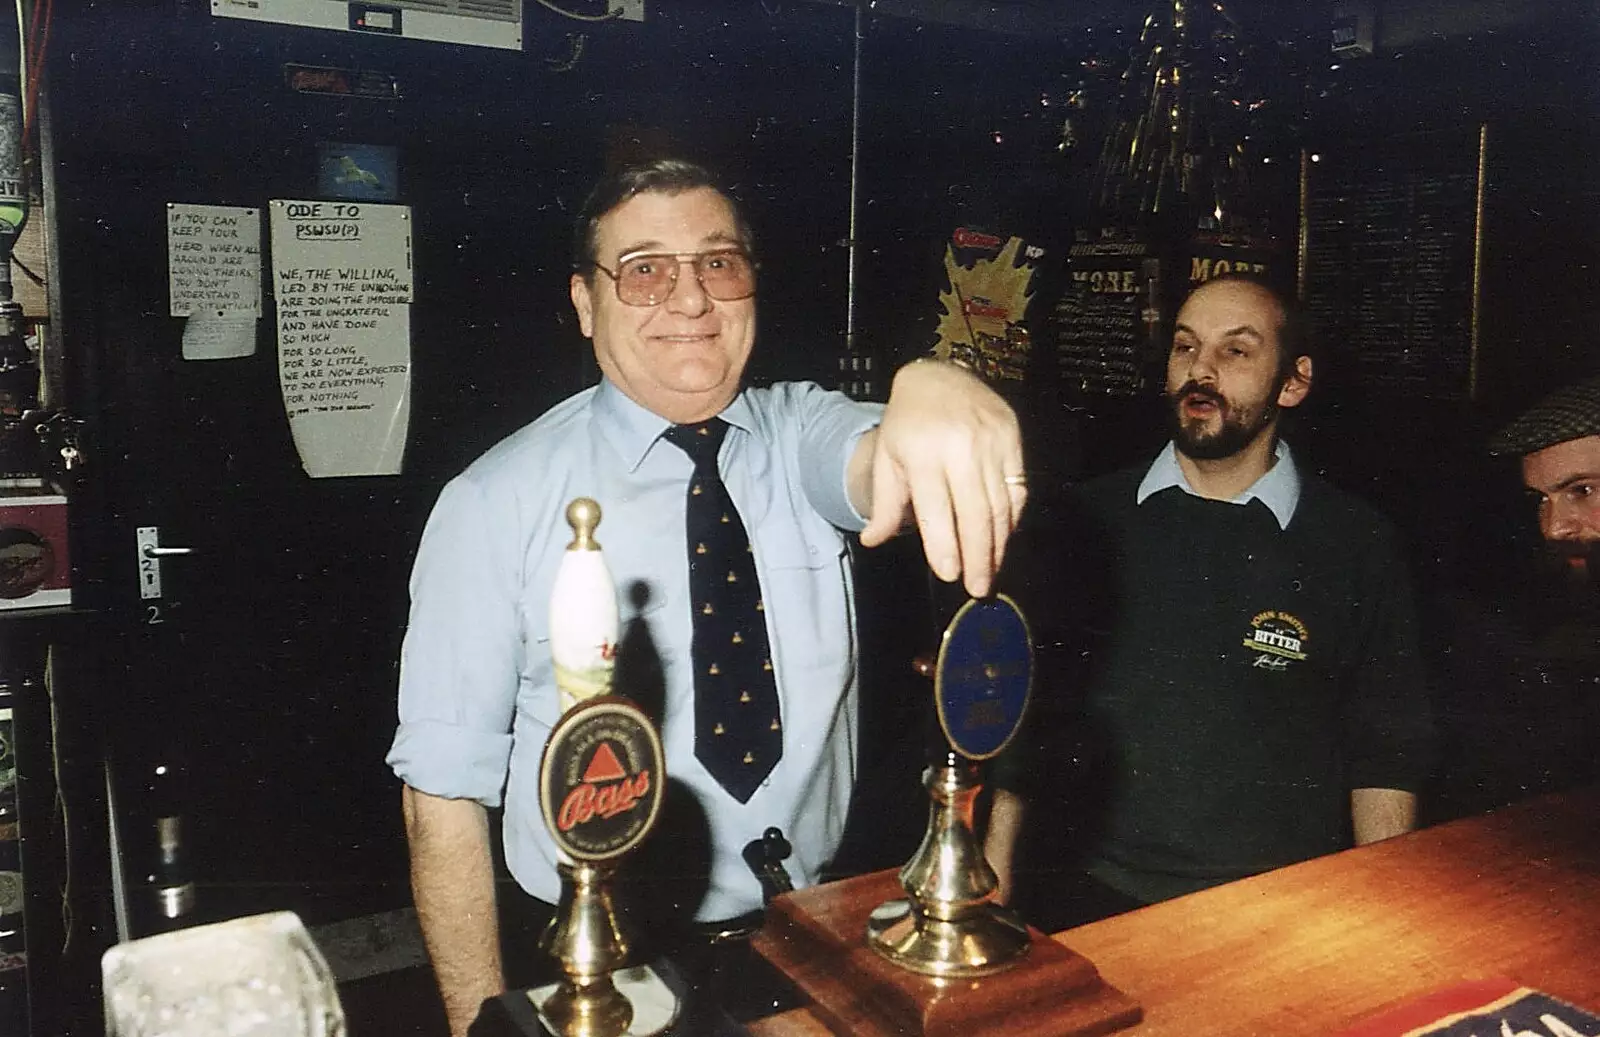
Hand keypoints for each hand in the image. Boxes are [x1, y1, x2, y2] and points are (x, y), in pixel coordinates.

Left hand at [855, 359, 1026, 596]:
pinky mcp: (1012, 436)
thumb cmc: (906, 424)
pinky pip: (1017, 487)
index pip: (937, 509)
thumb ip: (884, 504)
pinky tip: (1004, 538)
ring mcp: (991, 440)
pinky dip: (1012, 517)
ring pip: (1000, 505)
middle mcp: (960, 447)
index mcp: (923, 453)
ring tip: (991, 572)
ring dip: (998, 545)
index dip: (944, 545)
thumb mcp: (887, 458)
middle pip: (975, 514)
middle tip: (979, 588)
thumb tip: (873, 541)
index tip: (950, 575)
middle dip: (979, 557)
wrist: (937, 376)